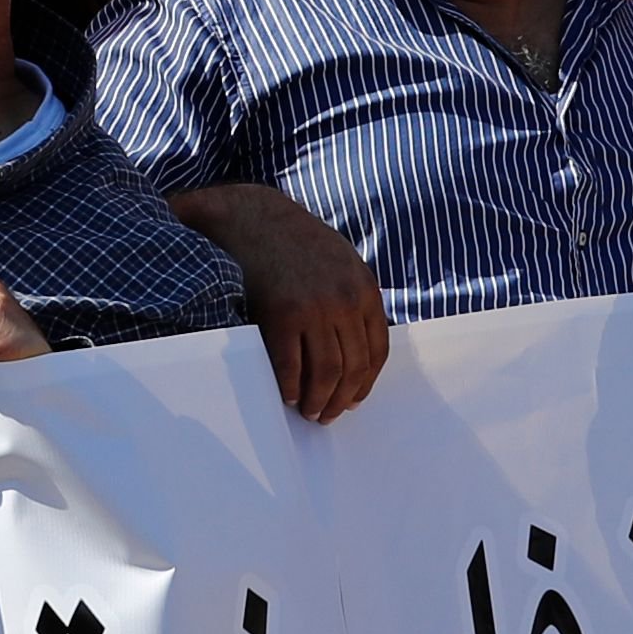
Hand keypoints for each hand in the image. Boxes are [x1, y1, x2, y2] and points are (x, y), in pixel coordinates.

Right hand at [170, 182, 387, 422]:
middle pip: (352, 367)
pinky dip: (291, 387)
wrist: (255, 218)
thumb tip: (358, 343)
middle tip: (329, 415)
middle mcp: (344, 301)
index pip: (377, 351)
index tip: (354, 400)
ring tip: (310, 412)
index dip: (366, 383)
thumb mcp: (342, 261)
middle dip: (342, 399)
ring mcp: (313, 309)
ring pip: (326, 372)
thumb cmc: (296, 242)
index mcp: (364, 289)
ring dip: (319, 400)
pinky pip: (290, 364)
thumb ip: (355, 297)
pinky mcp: (281, 315)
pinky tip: (288, 396)